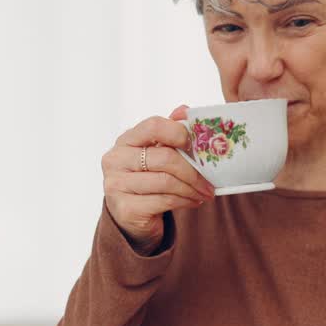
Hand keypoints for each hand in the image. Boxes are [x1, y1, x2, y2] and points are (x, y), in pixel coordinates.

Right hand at [102, 106, 214, 253]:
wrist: (130, 215)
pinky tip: (193, 201)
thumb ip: (169, 131)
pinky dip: (185, 201)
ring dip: (192, 189)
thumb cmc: (147, 178)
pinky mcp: (125, 208)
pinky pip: (164, 201)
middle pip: (165, 158)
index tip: (197, 146)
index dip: (179, 133)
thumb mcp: (156, 153)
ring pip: (167, 182)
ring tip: (204, 192)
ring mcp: (116, 185)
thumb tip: (185, 110)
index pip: (153, 126)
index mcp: (125, 140)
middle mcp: (115, 160)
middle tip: (209, 181)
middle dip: (193, 171)